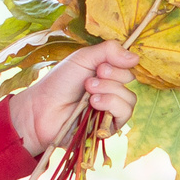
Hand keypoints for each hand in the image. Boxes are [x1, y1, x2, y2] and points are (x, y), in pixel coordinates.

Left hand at [9, 42, 140, 156]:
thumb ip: (108, 51)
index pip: (128, 66)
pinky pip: (124, 115)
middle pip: (130, 81)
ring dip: (110, 91)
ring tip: (89, 92)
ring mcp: (112, 110)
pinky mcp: (109, 127)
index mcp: (108, 74)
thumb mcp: (83, 59)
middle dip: (111, 77)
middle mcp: (112, 91)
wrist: (42, 108)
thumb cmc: (59, 83)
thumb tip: (136, 57)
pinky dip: (111, 105)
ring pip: (130, 99)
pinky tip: (94, 103)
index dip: (119, 64)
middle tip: (89, 81)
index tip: (100, 66)